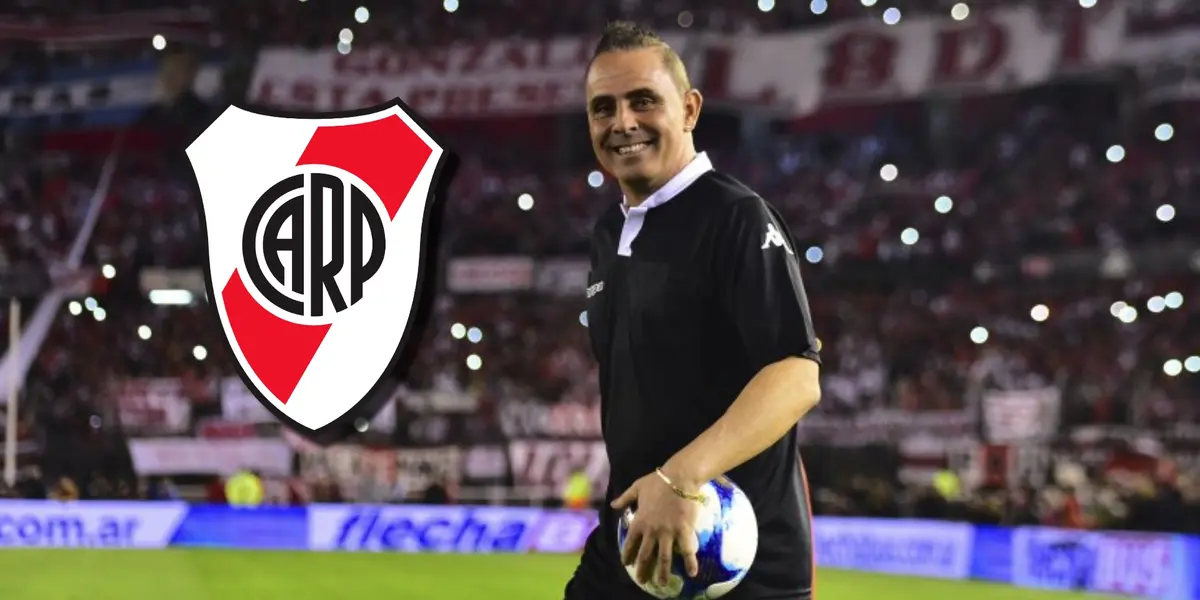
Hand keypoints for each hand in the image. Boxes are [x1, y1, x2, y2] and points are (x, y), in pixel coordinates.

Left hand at [611, 471, 701, 586]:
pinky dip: (690, 563)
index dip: (627, 555)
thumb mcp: (636, 487)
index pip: (630, 543)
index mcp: (639, 521)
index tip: (627, 564)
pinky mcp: (683, 531)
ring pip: (664, 558)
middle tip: (643, 580)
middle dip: (643, 570)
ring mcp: (667, 532)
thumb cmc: (658, 481)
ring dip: (663, 573)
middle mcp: (651, 530)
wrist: (679, 477)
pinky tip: (692, 573)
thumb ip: (624, 498)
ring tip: (662, 584)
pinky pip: (686, 550)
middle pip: (645, 555)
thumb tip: (612, 505)